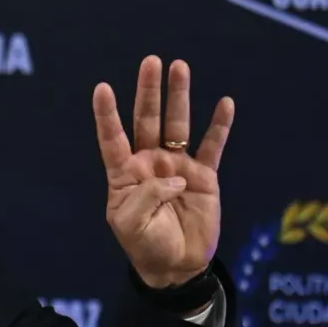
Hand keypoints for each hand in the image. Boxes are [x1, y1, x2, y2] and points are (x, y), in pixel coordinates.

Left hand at [92, 56, 234, 287]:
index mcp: (125, 174)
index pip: (113, 138)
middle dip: (149, 91)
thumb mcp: (132, 224)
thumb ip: (147, 196)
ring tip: (180, 67)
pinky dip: (219, 125)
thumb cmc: (146, 245)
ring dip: (179, 96)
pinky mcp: (204, 175)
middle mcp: (150, 163)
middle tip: (151, 61)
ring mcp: (177, 166)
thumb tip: (175, 176)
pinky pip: (212, 145)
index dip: (107, 115)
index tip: (102, 88)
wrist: (177, 265)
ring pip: (178, 124)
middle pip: (147, 120)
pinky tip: (224, 103)